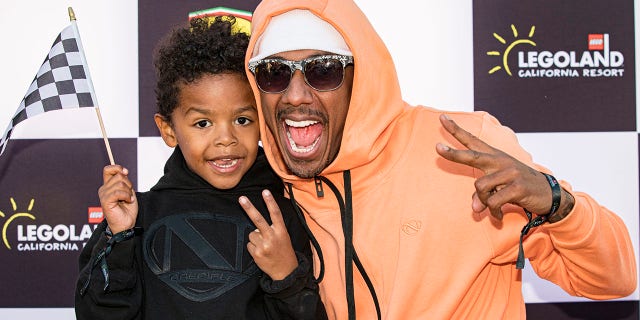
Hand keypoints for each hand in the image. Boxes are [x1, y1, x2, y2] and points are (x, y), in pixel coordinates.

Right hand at [98, 165, 137, 233]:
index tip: (125, 172)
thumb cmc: (127, 209)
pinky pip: (118, 192)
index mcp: (108, 185)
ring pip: (120, 184)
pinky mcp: (105, 201)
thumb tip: (123, 171)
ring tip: (128, 199)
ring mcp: (103, 195)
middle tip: (129, 194)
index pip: (108, 169)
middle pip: (118, 176)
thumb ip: (124, 180)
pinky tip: (128, 201)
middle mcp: (104, 189)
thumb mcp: (128, 191)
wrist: (126, 224)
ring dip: (128, 192)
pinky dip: (127, 196)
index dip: (117, 168)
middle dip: (128, 184)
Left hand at [239, 190, 297, 279]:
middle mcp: (273, 237)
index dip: (270, 202)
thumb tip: (256, 225)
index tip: (265, 191)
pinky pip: (249, 245)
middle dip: (249, 208)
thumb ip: (273, 229)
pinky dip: (253, 248)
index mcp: (281, 231)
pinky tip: (261, 253)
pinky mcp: (257, 254)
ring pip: (251, 234)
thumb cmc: (284, 251)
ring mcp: (264, 246)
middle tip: (241, 199)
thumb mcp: (284, 237)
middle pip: (258, 220)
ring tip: (265, 246)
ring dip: (255, 239)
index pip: (275, 214)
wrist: (286, 272)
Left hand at [436, 114, 554, 219]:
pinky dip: (493, 212)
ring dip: (483, 202)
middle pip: (472, 156)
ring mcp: (510, 172)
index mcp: (494, 157)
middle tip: (437, 148)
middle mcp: (500, 161)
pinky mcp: (517, 186)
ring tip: (492, 209)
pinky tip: (499, 215)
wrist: (549, 194)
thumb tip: (475, 209)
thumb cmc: (518, 188)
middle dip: (454, 154)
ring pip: (480, 187)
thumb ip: (482, 196)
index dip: (456, 130)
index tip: (441, 118)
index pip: (472, 140)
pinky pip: (493, 202)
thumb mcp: (498, 189)